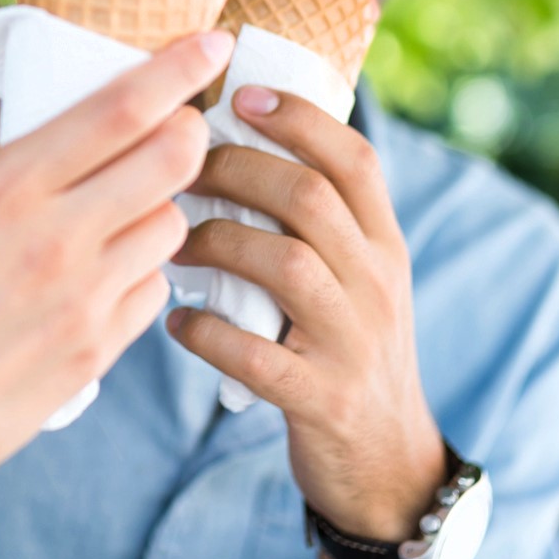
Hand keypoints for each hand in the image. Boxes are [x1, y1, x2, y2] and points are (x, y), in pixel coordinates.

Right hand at [0, 28, 231, 511]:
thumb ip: (3, 182)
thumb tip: (63, 151)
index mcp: (2, 188)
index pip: (119, 110)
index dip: (178, 70)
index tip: (213, 43)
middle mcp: (53, 238)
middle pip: (173, 160)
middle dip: (190, 133)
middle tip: (182, 129)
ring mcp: (81, 301)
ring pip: (171, 226)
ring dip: (160, 208)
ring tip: (118, 217)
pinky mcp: (93, 355)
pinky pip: (152, 292)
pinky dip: (140, 276)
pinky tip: (99, 282)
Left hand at [167, 86, 447, 539]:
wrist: (386, 461)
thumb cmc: (344, 348)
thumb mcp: (356, 279)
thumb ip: (316, 222)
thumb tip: (235, 141)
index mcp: (384, 245)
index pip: (354, 159)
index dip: (298, 118)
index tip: (240, 97)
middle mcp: (377, 284)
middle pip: (310, 199)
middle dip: (236, 172)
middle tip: (180, 171)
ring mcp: (353, 343)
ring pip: (286, 266)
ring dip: (216, 244)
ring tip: (173, 245)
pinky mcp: (322, 400)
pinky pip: (258, 357)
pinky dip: (207, 333)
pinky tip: (175, 321)